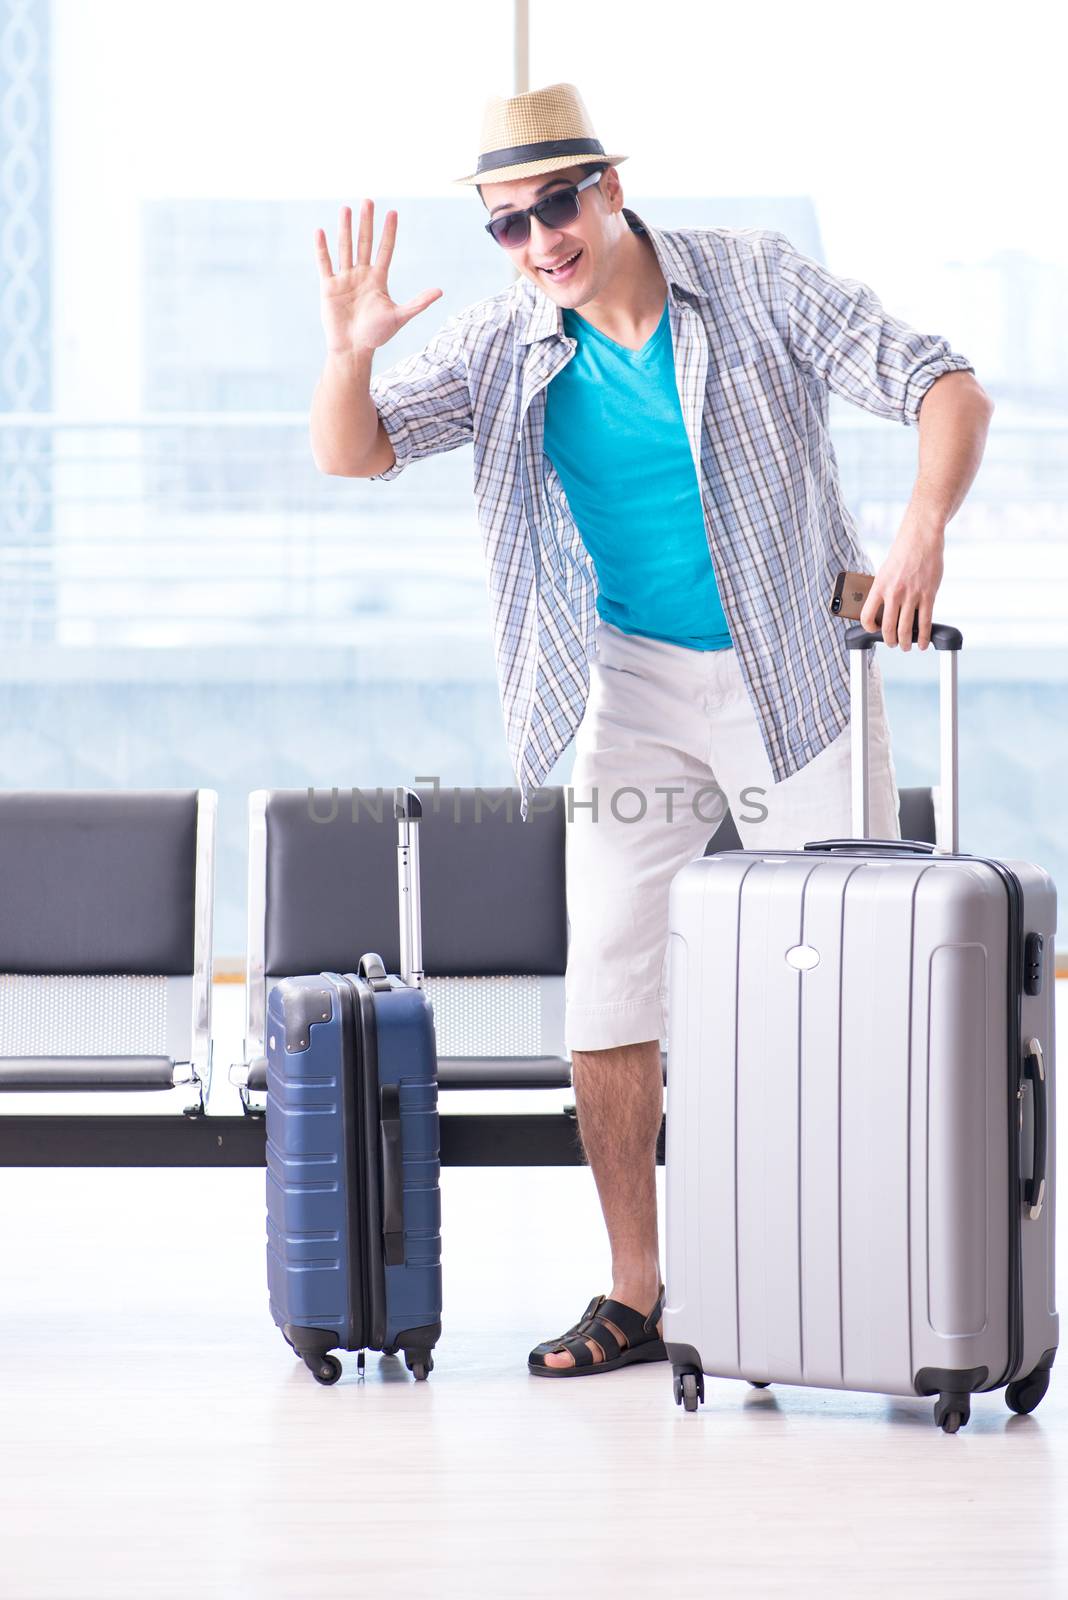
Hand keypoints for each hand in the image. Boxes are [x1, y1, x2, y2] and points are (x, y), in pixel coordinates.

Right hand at [316, 201, 442, 355]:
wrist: (353, 349)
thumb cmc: (376, 335)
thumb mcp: (399, 316)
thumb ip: (418, 303)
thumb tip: (440, 291)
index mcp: (378, 279)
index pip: (385, 250)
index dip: (389, 232)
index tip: (392, 213)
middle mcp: (361, 274)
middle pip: (364, 243)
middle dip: (366, 223)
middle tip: (368, 201)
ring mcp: (345, 279)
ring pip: (345, 248)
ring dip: (345, 229)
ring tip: (346, 208)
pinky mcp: (329, 286)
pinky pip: (325, 263)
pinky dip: (322, 248)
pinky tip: (321, 231)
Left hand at [859, 515, 945, 651]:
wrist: (921, 538)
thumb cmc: (903, 553)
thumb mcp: (885, 571)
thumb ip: (883, 590)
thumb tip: (883, 610)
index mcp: (879, 586)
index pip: (867, 616)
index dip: (869, 628)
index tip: (874, 631)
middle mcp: (894, 592)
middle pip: (888, 628)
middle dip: (890, 641)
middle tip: (893, 644)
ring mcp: (912, 595)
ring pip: (906, 629)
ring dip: (905, 642)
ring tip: (906, 646)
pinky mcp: (928, 595)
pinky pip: (925, 622)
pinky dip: (923, 636)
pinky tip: (923, 643)